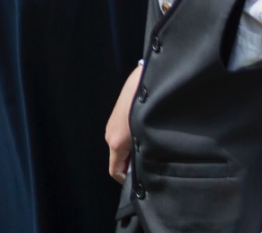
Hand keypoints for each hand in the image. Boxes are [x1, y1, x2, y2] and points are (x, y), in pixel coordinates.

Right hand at [106, 63, 139, 182]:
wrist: (144, 81)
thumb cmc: (145, 109)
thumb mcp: (146, 137)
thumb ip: (143, 156)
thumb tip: (145, 168)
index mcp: (116, 143)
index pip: (115, 171)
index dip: (127, 180)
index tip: (142, 180)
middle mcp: (110, 135)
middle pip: (119, 159)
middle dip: (132, 165)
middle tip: (151, 163)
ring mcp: (112, 125)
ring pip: (122, 148)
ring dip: (133, 151)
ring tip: (151, 147)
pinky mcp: (116, 117)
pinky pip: (123, 136)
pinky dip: (132, 140)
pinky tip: (146, 133)